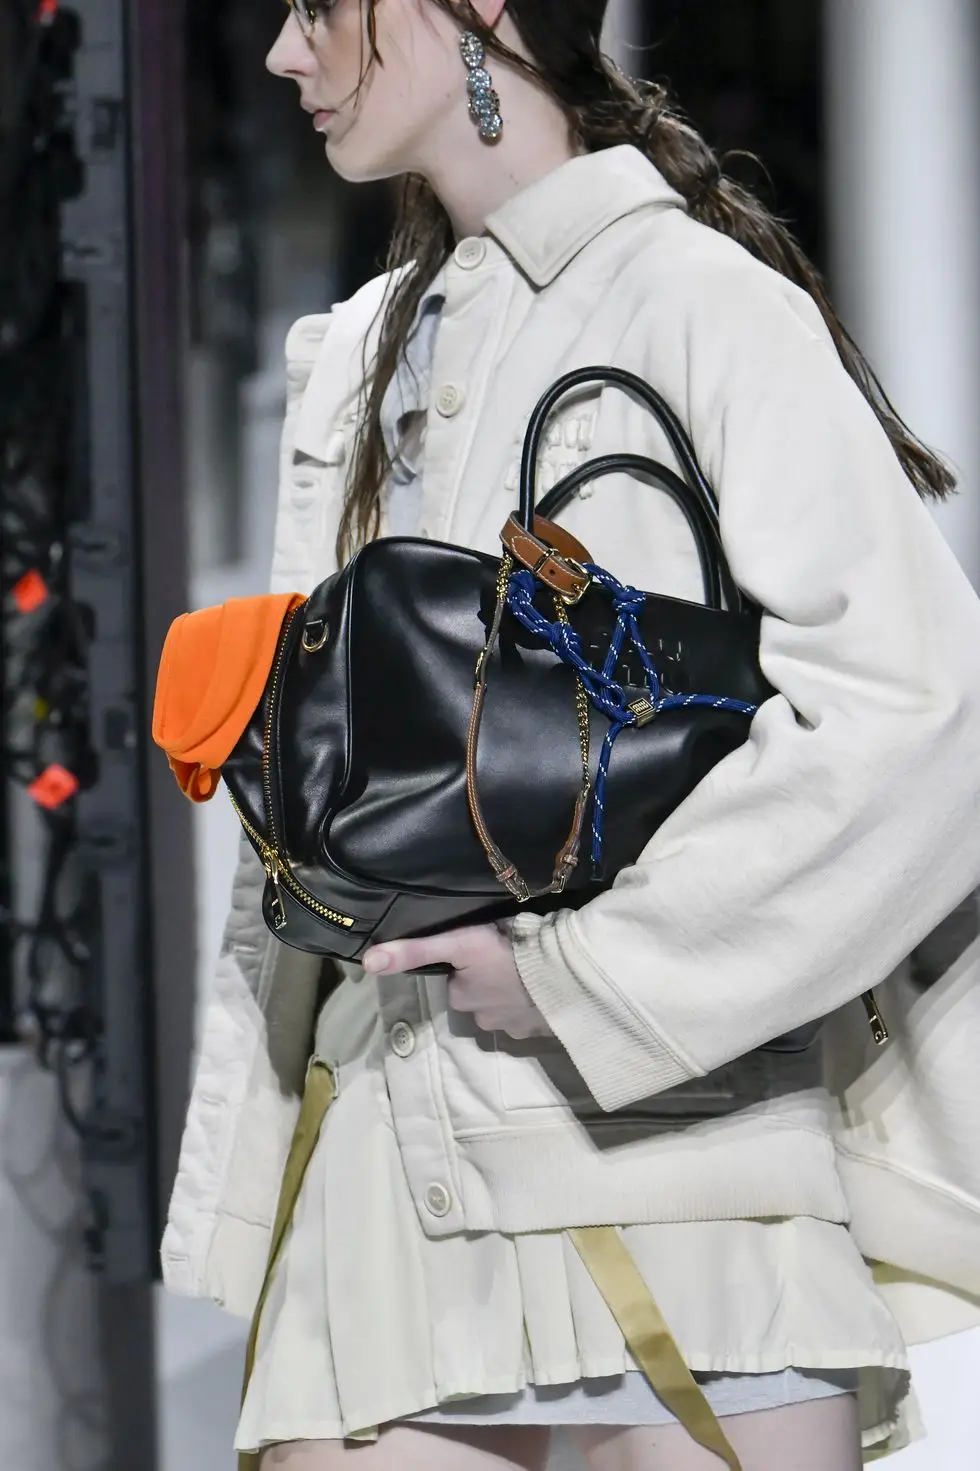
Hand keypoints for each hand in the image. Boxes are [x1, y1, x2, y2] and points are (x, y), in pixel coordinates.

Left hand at [361, 923, 553, 1040]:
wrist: (563, 973)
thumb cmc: (508, 954)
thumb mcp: (459, 943)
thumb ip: (416, 951)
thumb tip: (367, 963)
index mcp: (462, 998)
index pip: (458, 980)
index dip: (468, 964)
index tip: (484, 948)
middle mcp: (483, 1020)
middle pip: (481, 996)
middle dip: (490, 981)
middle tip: (508, 955)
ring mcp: (515, 1028)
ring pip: (506, 1006)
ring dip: (514, 992)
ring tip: (529, 969)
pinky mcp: (542, 1029)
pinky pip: (533, 1014)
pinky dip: (536, 1001)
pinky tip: (544, 984)